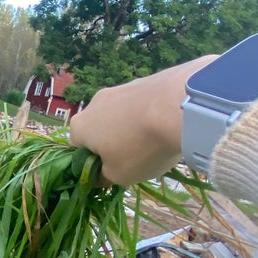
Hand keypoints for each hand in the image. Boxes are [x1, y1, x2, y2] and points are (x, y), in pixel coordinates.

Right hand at [68, 56, 217, 185]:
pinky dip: (150, 115)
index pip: (78, 149)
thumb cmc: (140, 147)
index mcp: (80, 126)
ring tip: (157, 141)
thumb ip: (103, 177)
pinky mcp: (143, 80)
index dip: (93, 163)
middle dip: (114, 143)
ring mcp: (119, 88)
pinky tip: (168, 125)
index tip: (113, 171)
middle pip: (100, 129)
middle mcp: (94, 103)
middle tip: (136, 158)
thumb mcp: (118, 176)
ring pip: (121, 115)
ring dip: (133, 128)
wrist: (179, 106)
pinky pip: (142, 104)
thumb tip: (99, 173)